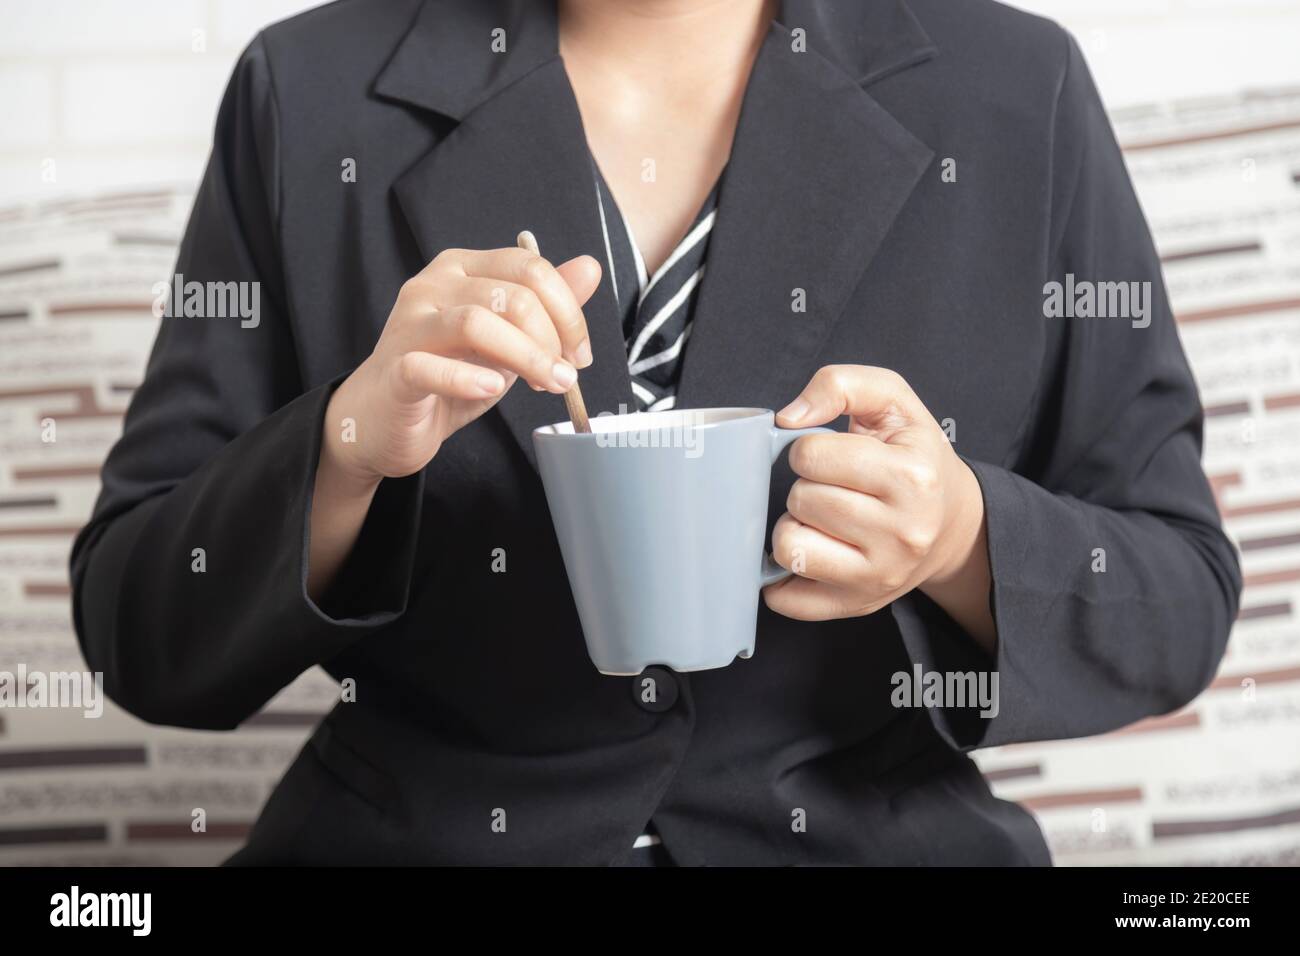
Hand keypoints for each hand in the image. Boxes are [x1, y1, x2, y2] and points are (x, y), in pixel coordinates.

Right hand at [324, 246, 602, 490]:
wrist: (382, 420)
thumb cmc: (445, 377)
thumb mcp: (506, 340)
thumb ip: (545, 305)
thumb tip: (589, 269)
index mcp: (462, 268)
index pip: (529, 268)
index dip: (568, 310)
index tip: (579, 353)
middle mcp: (432, 285)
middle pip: (510, 294)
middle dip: (552, 338)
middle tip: (564, 376)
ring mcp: (409, 325)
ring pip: (475, 322)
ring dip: (526, 357)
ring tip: (546, 385)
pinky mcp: (395, 369)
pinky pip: (429, 366)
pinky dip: (468, 378)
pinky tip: (493, 390)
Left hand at [763, 365, 993, 646]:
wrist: (952, 520)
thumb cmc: (913, 454)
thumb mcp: (892, 400)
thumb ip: (839, 384)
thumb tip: (787, 418)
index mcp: (911, 475)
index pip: (810, 455)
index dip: (808, 449)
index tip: (829, 455)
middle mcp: (903, 532)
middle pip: (800, 501)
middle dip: (804, 487)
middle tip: (832, 488)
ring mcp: (882, 575)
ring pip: (789, 548)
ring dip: (793, 528)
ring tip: (819, 519)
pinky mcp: (859, 604)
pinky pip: (789, 601)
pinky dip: (781, 579)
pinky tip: (805, 555)